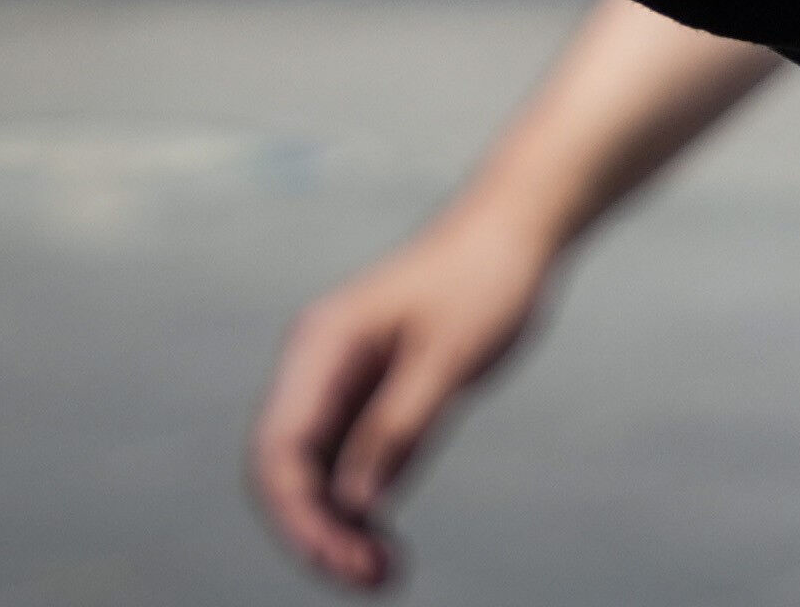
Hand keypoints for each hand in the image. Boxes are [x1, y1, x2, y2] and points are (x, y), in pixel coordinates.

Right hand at [248, 202, 556, 588]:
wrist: (520, 228)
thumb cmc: (486, 277)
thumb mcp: (449, 356)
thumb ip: (398, 427)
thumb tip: (353, 504)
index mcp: (321, 346)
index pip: (279, 448)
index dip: (298, 515)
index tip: (339, 561)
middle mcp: (317, 368)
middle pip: (290, 470)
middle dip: (318, 532)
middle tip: (372, 579)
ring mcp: (341, 384)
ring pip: (316, 476)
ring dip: (339, 529)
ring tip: (383, 574)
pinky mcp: (372, 398)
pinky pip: (349, 465)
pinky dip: (361, 508)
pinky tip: (384, 546)